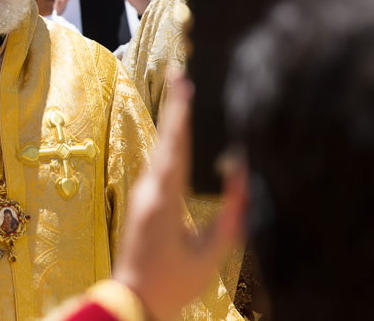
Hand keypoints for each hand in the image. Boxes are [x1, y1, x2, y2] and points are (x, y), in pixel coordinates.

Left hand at [113, 75, 245, 320]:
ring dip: (173, 124)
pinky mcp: (141, 202)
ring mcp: (141, 195)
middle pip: (166, 141)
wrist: (132, 300)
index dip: (181, 113)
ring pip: (160, 152)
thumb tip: (241, 175)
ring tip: (183, 95)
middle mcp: (148, 191)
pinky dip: (171, 145)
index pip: (176, 146)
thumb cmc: (174, 283)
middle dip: (175, 107)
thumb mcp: (211, 253)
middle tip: (181, 74)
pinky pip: (158, 165)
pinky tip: (180, 135)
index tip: (183, 83)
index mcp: (164, 200)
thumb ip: (230, 215)